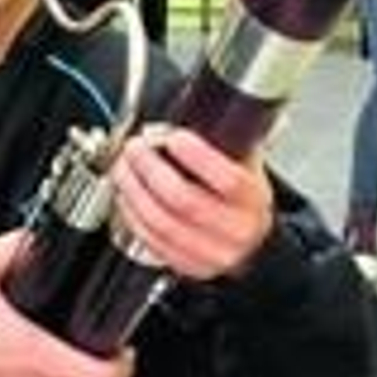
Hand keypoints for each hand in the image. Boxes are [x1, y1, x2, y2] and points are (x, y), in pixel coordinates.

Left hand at [110, 126, 272, 280]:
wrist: (254, 245)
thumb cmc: (244, 200)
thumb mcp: (247, 165)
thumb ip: (225, 140)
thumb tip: (195, 110)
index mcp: (253, 200)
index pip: (228, 179)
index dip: (197, 156)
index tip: (173, 137)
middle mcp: (235, 230)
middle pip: (184, 200)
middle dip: (151, 169)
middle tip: (135, 148)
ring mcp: (211, 252)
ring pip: (160, 222)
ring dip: (133, 191)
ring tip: (122, 168)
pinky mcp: (188, 266)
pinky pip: (151, 241)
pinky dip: (131, 215)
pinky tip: (126, 195)